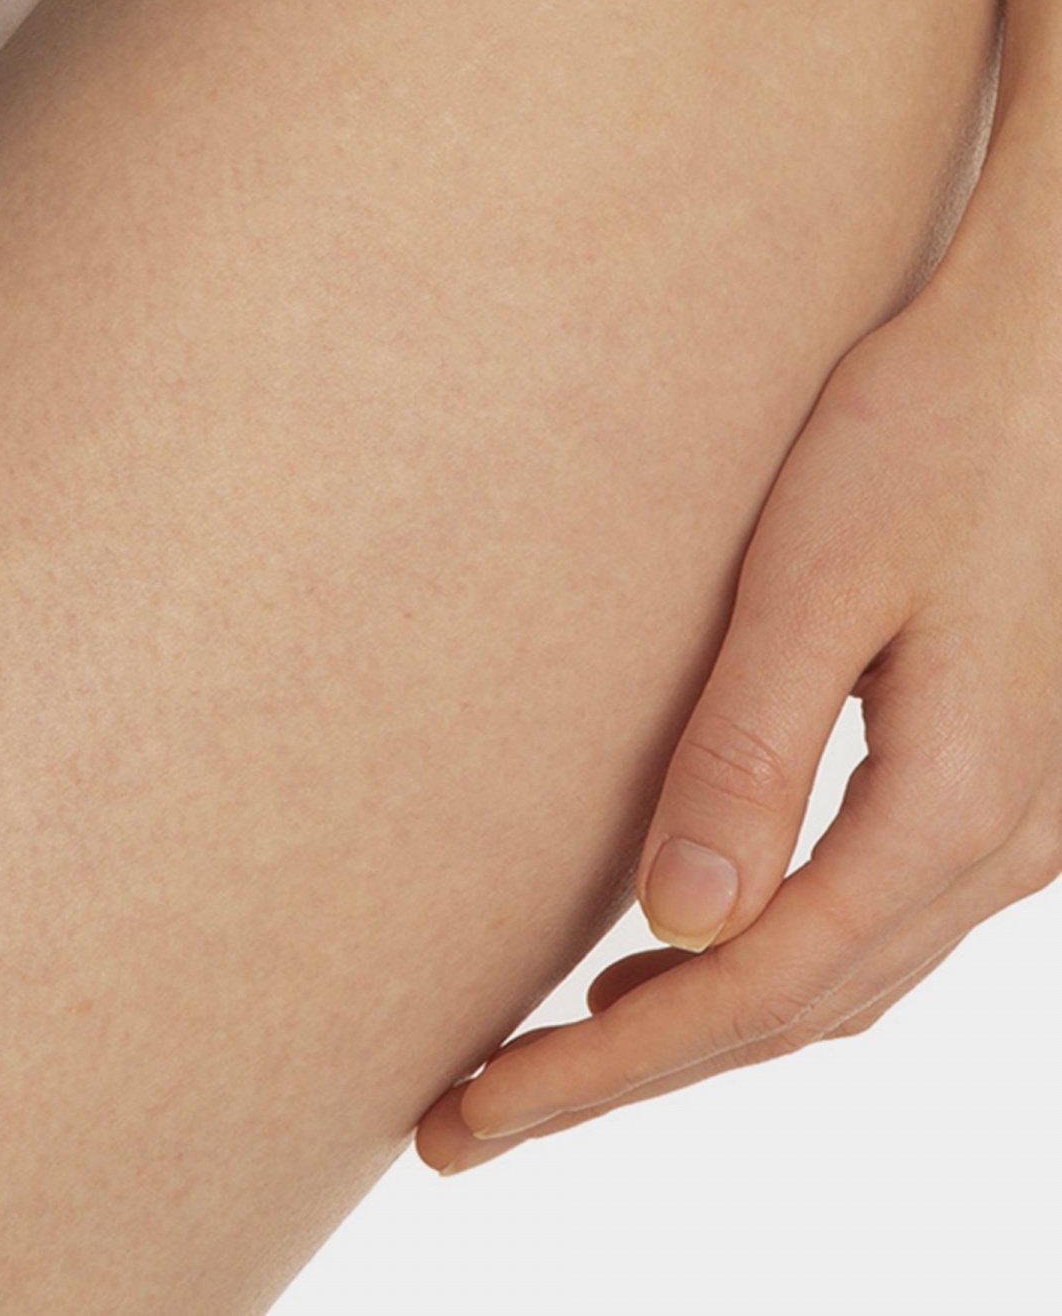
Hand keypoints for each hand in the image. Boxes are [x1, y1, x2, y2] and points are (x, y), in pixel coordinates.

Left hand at [414, 185, 1061, 1173]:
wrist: (1039, 358)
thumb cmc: (925, 432)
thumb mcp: (817, 577)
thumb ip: (751, 749)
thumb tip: (676, 928)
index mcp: (952, 810)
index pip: (752, 994)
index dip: (607, 1071)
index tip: (472, 1117)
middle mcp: (1002, 847)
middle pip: (797, 1014)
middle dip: (630, 1074)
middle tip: (471, 1115)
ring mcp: (1018, 823)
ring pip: (844, 981)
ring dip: (704, 1027)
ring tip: (560, 1053)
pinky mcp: (1000, 779)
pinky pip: (875, 922)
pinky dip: (773, 962)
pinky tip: (691, 940)